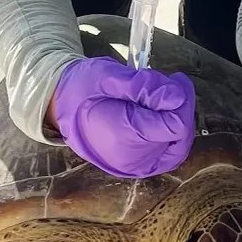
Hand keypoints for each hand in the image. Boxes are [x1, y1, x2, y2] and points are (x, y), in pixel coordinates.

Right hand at [52, 57, 196, 177]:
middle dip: (181, 108)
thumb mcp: (108, 75)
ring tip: (162, 98)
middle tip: (171, 84)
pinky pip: (167, 153)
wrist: (60, 106)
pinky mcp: (137, 166)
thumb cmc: (82, 87)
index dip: (181, 100)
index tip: (176, 80)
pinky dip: (171, 133)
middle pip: (179, 136)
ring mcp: (134, 166)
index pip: (175, 126)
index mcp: (122, 136)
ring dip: (177, 120)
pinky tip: (161, 114)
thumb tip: (177, 97)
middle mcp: (131, 159)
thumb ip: (143, 86)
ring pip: (177, 145)